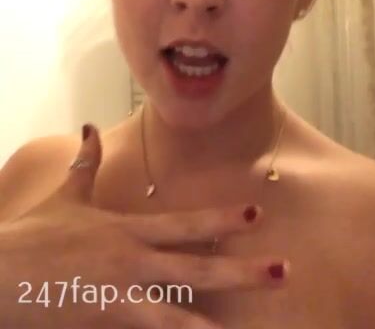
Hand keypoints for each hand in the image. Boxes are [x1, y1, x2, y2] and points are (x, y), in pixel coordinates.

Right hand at [0, 124, 288, 327]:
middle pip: (197, 270)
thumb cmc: (34, 237)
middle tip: (284, 271)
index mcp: (127, 231)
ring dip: (216, 327)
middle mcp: (132, 263)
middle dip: (242, 272)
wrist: (0, 275)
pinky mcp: (105, 324)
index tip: (257, 214)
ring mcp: (120, 298)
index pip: (185, 224)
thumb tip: (88, 128)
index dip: (222, 219)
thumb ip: (85, 163)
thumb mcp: (64, 198)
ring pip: (179, 318)